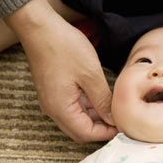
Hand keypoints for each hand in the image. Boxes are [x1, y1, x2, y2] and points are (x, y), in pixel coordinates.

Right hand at [5, 0, 117, 142]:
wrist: (40, 28)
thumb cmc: (64, 47)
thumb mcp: (91, 75)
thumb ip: (103, 100)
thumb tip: (112, 119)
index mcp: (60, 108)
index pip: (85, 134)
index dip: (105, 133)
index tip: (122, 126)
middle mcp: (53, 109)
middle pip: (79, 130)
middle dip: (100, 128)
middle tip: (119, 119)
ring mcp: (52, 100)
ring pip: (76, 119)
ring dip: (95, 117)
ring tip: (113, 107)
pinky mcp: (53, 91)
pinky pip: (71, 107)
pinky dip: (87, 107)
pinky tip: (100, 98)